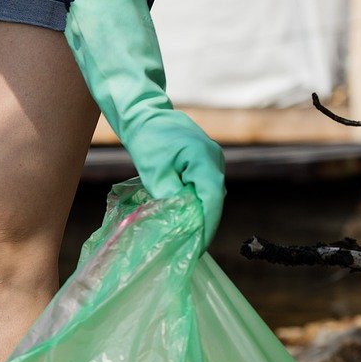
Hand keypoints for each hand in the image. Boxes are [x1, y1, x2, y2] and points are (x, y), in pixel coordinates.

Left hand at [123, 109, 224, 246]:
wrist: (145, 114)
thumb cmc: (147, 140)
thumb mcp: (154, 173)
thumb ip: (170, 196)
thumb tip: (180, 219)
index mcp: (204, 160)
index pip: (212, 199)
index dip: (207, 225)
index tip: (197, 246)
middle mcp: (214, 159)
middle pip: (214, 198)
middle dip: (204, 223)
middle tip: (191, 247)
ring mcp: (212, 159)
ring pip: (210, 193)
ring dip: (201, 213)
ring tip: (188, 236)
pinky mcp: (204, 160)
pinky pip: (205, 185)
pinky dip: (197, 201)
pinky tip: (186, 215)